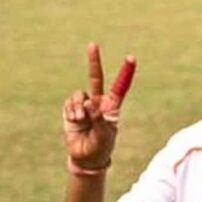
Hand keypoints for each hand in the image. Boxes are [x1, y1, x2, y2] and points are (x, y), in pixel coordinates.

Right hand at [62, 43, 135, 168]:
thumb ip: (98, 118)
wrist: (85, 157)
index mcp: (112, 107)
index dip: (125, 72)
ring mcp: (84, 105)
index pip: (120, 86)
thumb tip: (88, 103)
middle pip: (96, 77)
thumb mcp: (104, 134)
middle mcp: (98, 102)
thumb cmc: (100, 146)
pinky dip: (71, 110)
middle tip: (92, 44)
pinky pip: (70, 102)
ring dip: (78, 107)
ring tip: (81, 120)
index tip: (131, 58)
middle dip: (94, 61)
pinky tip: (75, 119)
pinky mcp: (71, 109)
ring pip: (79, 94)